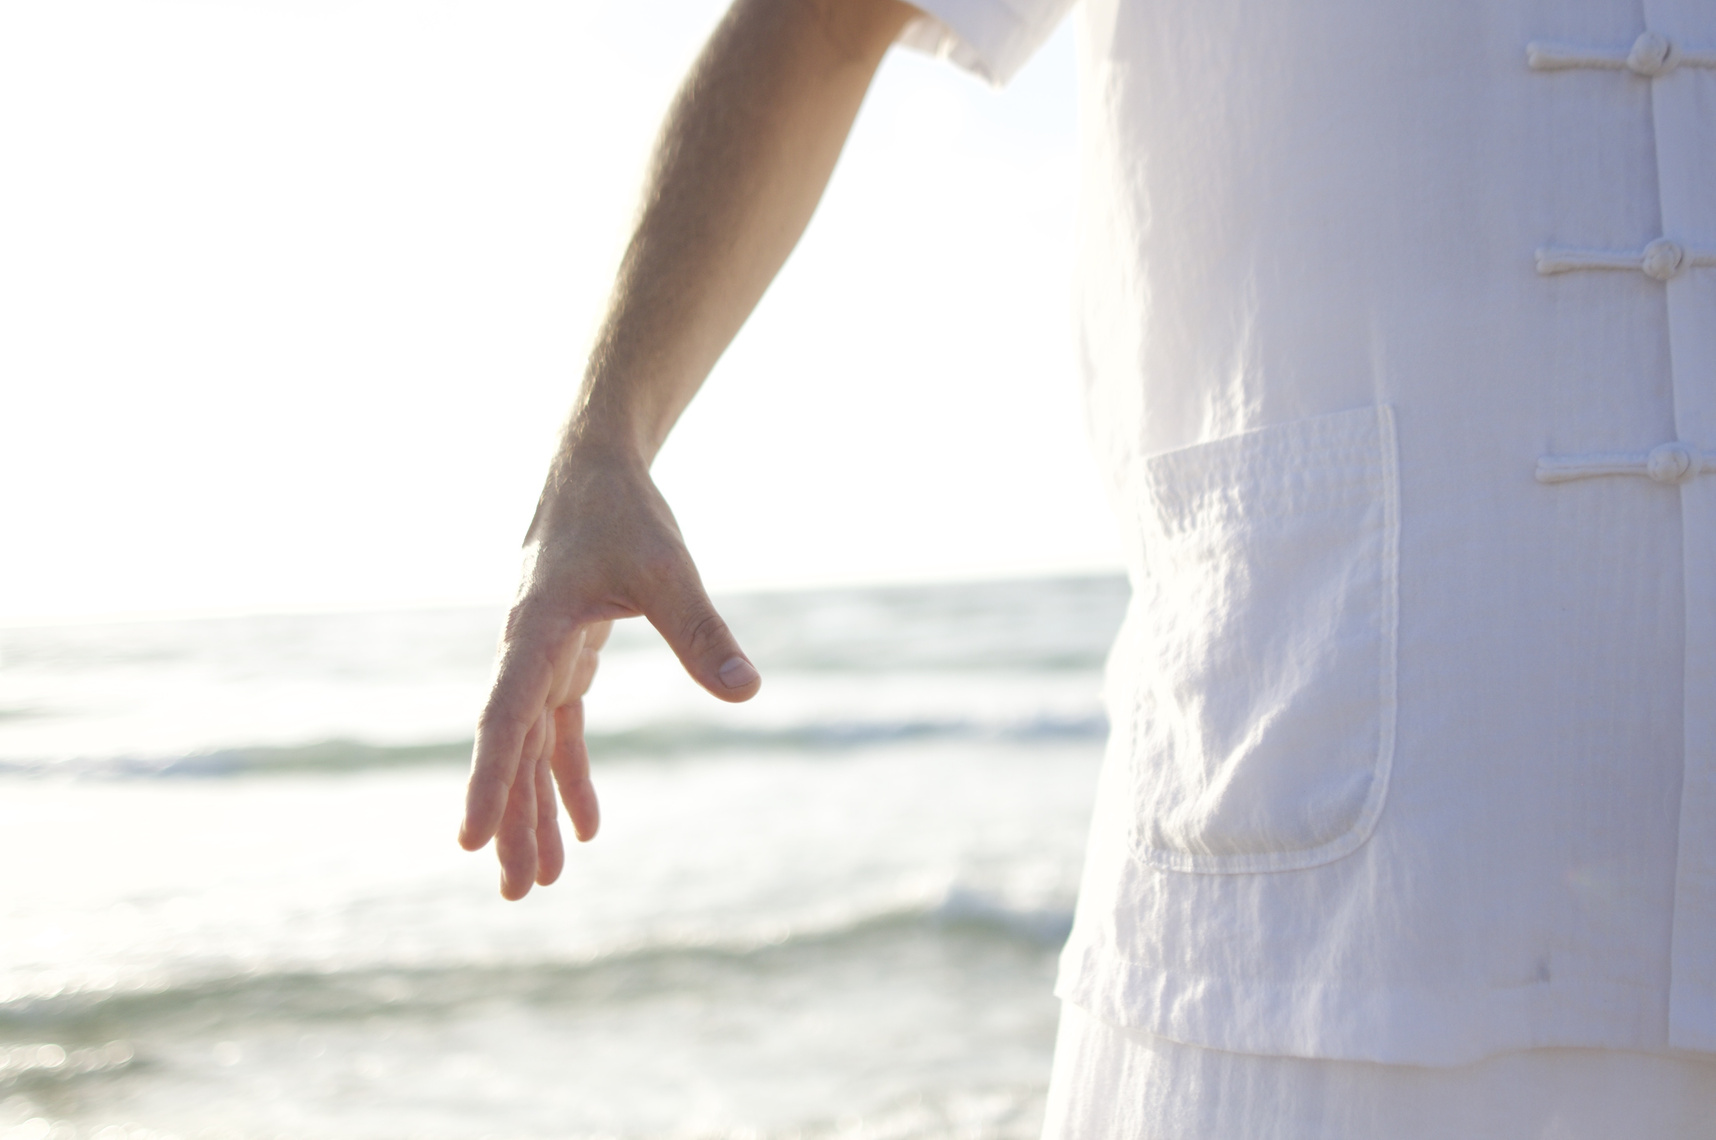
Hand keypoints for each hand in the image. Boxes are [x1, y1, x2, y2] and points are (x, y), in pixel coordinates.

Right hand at [457, 448, 761, 898]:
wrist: (596, 468)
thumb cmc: (624, 512)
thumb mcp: (668, 570)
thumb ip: (701, 631)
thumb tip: (745, 692)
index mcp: (534, 630)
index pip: (505, 716)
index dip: (488, 780)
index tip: (469, 841)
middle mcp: (526, 652)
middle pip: (513, 751)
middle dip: (512, 823)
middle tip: (515, 895)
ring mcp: (541, 658)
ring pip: (532, 749)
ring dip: (534, 811)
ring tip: (539, 882)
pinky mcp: (564, 656)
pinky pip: (560, 731)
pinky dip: (569, 776)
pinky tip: (585, 826)